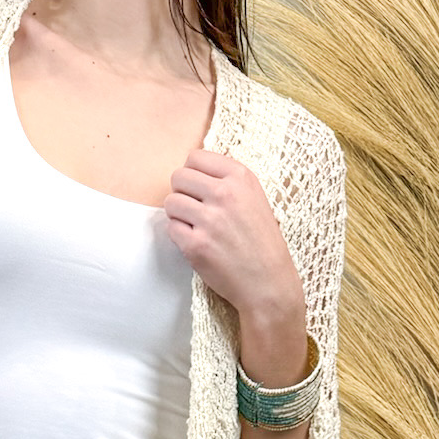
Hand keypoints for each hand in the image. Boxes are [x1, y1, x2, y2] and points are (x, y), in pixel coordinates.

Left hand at [163, 149, 305, 337]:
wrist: (268, 282)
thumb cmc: (261, 242)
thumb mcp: (254, 198)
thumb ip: (227, 181)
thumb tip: (194, 171)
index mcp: (240, 177)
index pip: (195, 157)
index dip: (192, 173)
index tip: (199, 188)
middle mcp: (224, 194)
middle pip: (178, 177)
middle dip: (182, 192)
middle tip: (194, 209)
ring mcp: (209, 220)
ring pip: (171, 202)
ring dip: (178, 214)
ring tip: (194, 226)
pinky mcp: (196, 245)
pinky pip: (171, 228)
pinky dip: (178, 235)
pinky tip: (195, 242)